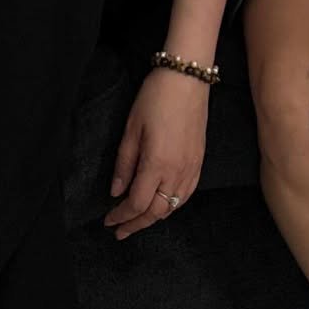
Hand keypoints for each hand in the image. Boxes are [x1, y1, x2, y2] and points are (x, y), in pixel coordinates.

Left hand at [104, 68, 206, 237]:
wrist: (187, 78)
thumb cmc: (156, 98)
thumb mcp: (131, 128)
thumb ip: (124, 163)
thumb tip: (116, 191)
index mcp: (157, 164)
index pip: (137, 203)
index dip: (121, 216)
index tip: (108, 221)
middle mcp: (177, 172)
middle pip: (156, 212)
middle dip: (136, 224)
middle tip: (119, 230)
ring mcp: (192, 169)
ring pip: (173, 207)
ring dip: (154, 217)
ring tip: (137, 220)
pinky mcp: (200, 162)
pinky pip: (186, 195)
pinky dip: (172, 206)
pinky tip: (162, 204)